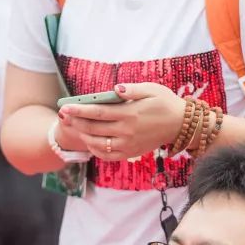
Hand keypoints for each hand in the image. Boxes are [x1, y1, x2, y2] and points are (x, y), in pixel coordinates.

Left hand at [57, 82, 184, 160]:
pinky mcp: (131, 153)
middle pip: (94, 128)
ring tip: (75, 128)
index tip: (65, 107)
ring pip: (99, 144)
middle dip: (76, 122)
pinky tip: (90, 142)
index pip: (98, 112)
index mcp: (130, 113)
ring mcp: (129, 144)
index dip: (79, 110)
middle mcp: (127, 131)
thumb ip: (131, 89)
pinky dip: (96, 150)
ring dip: (83, 136)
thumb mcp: (152, 89)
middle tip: (64, 117)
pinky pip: (108, 155)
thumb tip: (115, 88)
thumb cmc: (165, 102)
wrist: (181, 125)